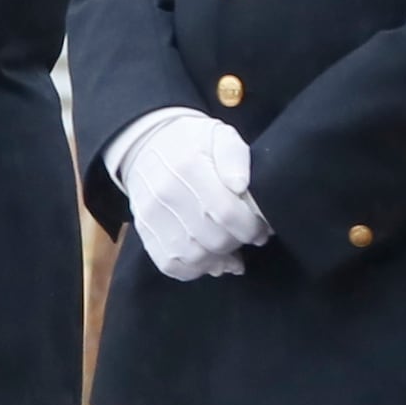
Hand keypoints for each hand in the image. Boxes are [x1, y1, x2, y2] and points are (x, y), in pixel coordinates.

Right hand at [115, 110, 267, 281]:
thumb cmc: (192, 142)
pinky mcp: (144, 231)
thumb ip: (235, 156)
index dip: (250, 228)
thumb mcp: (219, 134)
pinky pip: (170, 265)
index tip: (261, 229)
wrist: (146, 144)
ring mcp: (151, 216)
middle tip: (247, 237)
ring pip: (194, 257)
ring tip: (231, 254)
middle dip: (238, 243)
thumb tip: (241, 186)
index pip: (226, 212)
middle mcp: (166, 194)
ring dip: (219, 261)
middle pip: (213, 239)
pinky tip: (209, 261)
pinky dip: (194, 270)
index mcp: (189, 168)